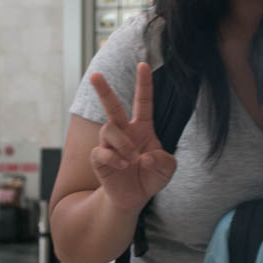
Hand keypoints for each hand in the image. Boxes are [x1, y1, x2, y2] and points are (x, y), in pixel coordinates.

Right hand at [89, 62, 176, 211]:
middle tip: (95, 75)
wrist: (133, 198)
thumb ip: (164, 161)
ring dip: (123, 144)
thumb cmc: (151, 176)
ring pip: (109, 130)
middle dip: (103, 90)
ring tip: (131, 159)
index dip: (143, 83)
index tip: (143, 64)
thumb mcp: (167, 169)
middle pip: (112, 106)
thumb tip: (144, 157)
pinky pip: (101, 151)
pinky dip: (114, 158)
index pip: (143, 101)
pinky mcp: (99, 158)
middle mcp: (124, 131)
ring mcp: (110, 144)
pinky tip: (122, 166)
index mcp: (142, 127)